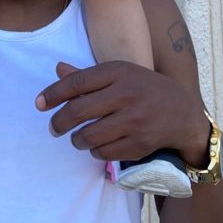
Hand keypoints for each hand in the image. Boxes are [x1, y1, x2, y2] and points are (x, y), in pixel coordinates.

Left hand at [35, 61, 208, 165]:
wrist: (183, 112)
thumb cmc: (143, 89)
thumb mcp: (119, 74)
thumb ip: (88, 75)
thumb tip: (57, 69)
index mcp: (118, 71)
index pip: (76, 82)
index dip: (53, 93)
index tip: (39, 103)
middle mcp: (125, 93)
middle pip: (78, 110)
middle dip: (59, 122)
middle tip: (53, 128)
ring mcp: (134, 119)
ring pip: (89, 135)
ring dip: (76, 140)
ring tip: (76, 138)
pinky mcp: (140, 143)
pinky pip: (104, 152)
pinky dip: (95, 151)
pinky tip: (96, 146)